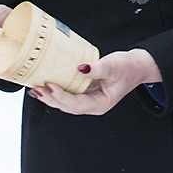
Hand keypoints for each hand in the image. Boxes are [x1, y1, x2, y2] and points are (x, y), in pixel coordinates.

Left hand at [33, 49, 161, 115]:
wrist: (137, 66)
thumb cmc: (128, 68)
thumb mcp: (113, 66)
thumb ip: (97, 68)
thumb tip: (81, 68)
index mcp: (101, 104)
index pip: (76, 104)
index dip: (61, 97)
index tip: (50, 86)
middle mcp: (92, 104)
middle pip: (67, 107)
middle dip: (50, 99)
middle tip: (36, 89)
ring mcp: (88, 98)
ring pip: (65, 102)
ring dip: (50, 96)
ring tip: (36, 88)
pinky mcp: (85, 91)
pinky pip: (68, 92)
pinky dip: (57, 89)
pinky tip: (47, 84)